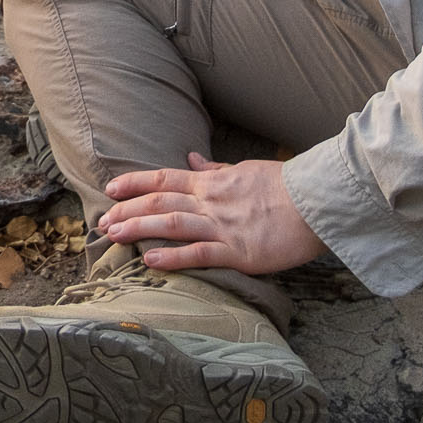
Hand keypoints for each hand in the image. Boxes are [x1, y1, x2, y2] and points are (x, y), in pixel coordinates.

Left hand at [98, 153, 324, 276]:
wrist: (320, 201)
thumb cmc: (288, 186)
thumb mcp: (248, 170)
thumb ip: (218, 170)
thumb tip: (193, 160)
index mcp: (214, 182)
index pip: (165, 178)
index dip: (135, 183)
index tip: (110, 189)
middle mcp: (212, 202)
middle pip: (160, 202)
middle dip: (128, 210)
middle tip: (102, 222)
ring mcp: (224, 227)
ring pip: (172, 225)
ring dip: (140, 229)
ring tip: (114, 236)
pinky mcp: (240, 252)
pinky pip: (200, 254)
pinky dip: (173, 257)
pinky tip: (151, 261)